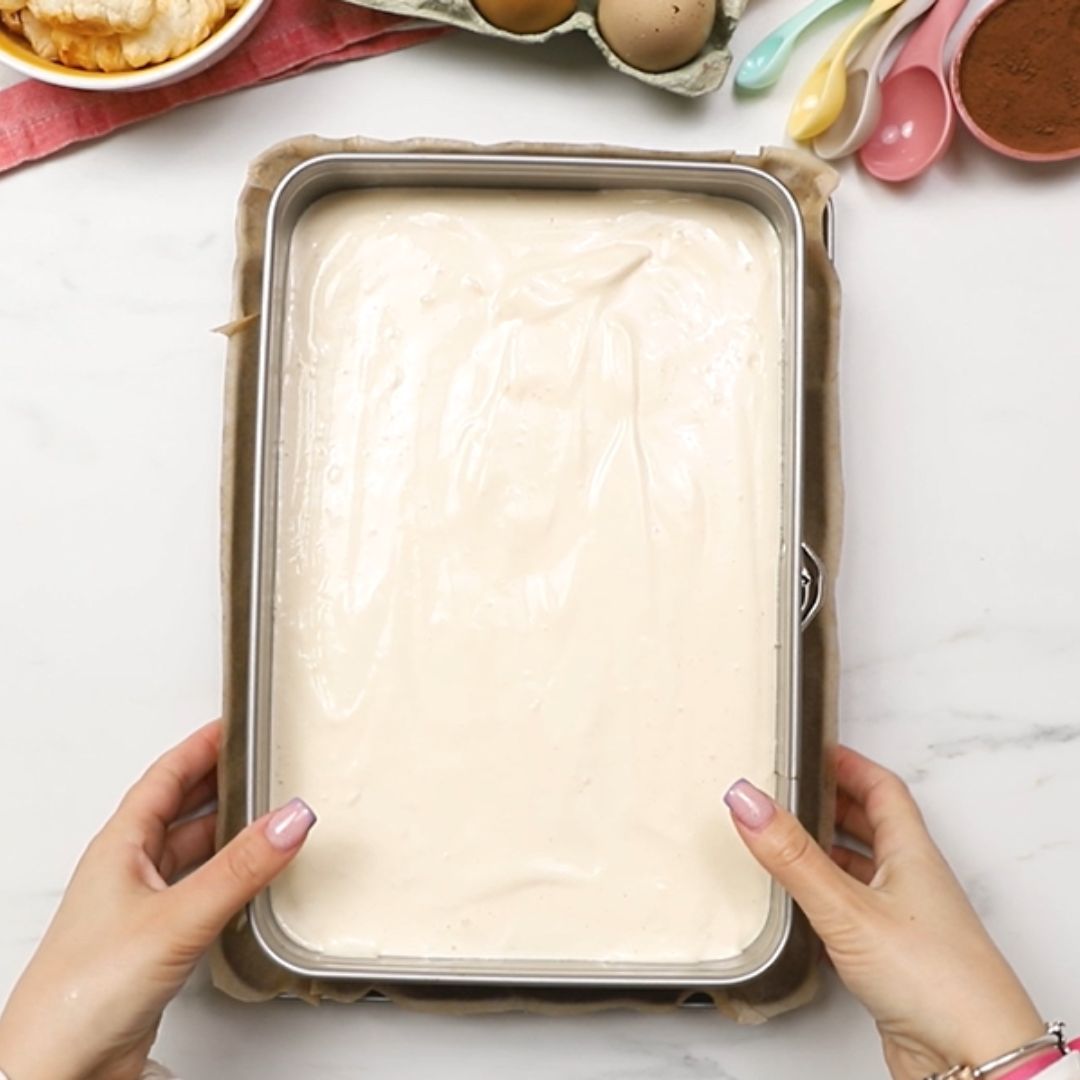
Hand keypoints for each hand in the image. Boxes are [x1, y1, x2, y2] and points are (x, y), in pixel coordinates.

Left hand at [0, 721, 315, 1079]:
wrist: (57, 1072)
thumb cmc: (80, 996)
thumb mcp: (175, 917)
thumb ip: (240, 868)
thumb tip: (289, 818)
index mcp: (119, 848)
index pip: (165, 777)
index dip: (201, 746)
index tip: (235, 724)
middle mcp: (127, 872)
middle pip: (179, 809)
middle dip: (220, 783)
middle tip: (262, 763)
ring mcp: (140, 909)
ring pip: (191, 851)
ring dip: (227, 831)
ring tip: (268, 814)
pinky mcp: (155, 944)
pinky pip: (199, 891)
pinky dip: (229, 876)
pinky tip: (251, 881)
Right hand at [725, 746, 1042, 1079]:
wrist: (973, 1060)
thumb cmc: (937, 981)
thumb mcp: (849, 907)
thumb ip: (792, 855)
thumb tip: (748, 799)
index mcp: (912, 855)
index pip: (883, 790)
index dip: (849, 764)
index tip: (815, 748)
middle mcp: (912, 883)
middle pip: (872, 827)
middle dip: (832, 804)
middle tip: (792, 789)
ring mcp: (904, 923)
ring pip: (861, 871)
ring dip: (826, 853)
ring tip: (786, 841)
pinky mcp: (891, 961)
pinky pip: (854, 914)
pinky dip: (825, 901)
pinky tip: (802, 908)